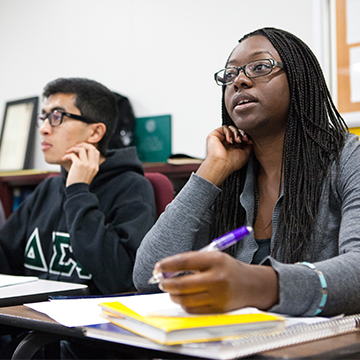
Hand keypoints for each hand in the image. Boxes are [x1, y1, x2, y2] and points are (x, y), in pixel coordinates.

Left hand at [61, 143, 101, 186]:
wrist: (77, 191)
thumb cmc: (79, 183)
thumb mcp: (88, 174)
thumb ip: (88, 166)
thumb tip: (80, 156)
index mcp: (95, 167)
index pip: (96, 152)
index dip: (89, 147)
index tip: (82, 148)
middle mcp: (92, 164)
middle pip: (91, 148)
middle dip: (83, 144)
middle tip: (76, 146)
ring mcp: (87, 164)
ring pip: (82, 149)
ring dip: (73, 148)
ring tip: (68, 152)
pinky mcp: (79, 165)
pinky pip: (73, 155)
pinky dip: (67, 155)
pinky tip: (63, 158)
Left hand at [154, 251, 278, 313]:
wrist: (251, 285)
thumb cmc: (227, 268)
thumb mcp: (213, 257)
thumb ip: (191, 261)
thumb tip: (166, 269)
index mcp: (215, 260)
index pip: (184, 262)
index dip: (167, 265)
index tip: (158, 267)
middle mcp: (217, 278)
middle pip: (182, 284)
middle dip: (166, 283)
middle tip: (161, 281)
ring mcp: (217, 296)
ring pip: (185, 299)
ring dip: (173, 294)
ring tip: (172, 289)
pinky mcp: (217, 310)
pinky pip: (192, 309)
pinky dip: (183, 303)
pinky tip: (184, 297)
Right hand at [196, 126, 252, 186]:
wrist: (221, 164)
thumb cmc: (231, 163)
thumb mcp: (245, 155)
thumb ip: (248, 146)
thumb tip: (251, 140)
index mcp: (233, 147)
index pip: (240, 136)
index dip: (245, 136)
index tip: (249, 140)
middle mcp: (226, 143)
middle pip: (236, 131)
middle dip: (242, 133)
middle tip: (244, 139)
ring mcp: (220, 138)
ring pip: (231, 128)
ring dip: (236, 133)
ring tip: (237, 141)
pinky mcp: (214, 135)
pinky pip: (224, 127)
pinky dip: (229, 132)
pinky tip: (229, 141)